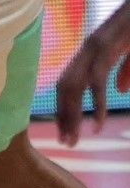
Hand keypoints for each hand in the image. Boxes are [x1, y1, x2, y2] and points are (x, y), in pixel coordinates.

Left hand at [56, 0, 129, 145]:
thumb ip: (128, 68)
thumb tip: (119, 89)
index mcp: (94, 50)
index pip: (70, 82)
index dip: (66, 108)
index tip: (67, 132)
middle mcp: (89, 47)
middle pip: (66, 85)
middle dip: (64, 116)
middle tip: (66, 143)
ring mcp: (97, 45)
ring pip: (75, 84)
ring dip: (73, 115)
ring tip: (74, 138)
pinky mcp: (109, 44)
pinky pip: (97, 78)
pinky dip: (95, 103)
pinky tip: (97, 124)